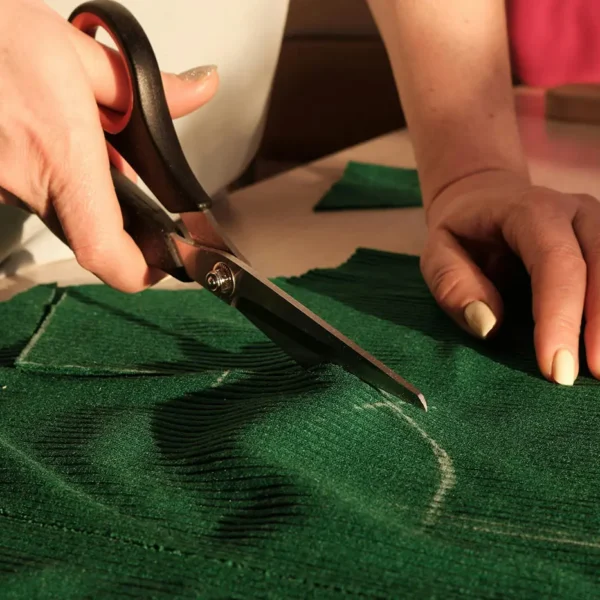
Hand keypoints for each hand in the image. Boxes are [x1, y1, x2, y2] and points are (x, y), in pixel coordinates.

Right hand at [0, 0, 217, 291]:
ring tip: (75, 135)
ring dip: (78, 187)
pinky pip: (27, 194)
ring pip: (57, 211)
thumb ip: (144, 85)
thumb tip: (199, 89)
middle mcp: (23, 180)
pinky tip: (44, 134)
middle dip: (115, 212)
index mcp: (62, 152)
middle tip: (122, 169)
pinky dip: (47, 175)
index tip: (162, 262)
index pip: (103, 249)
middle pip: (87, 232)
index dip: (137, 270)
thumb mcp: (77, 51)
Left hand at [420, 169, 599, 385]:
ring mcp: (599, 223)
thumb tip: (488, 325)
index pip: (556, 263)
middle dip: (599, 327)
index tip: (556, 368)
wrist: (484, 198)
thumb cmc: (462, 232)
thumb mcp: (437, 251)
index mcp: (531, 211)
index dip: (560, 316)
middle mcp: (576, 212)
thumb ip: (453, 283)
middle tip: (590, 378)